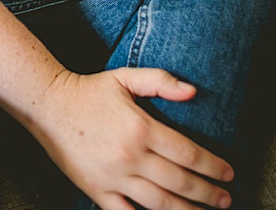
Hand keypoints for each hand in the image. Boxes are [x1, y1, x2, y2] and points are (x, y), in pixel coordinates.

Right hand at [30, 69, 233, 209]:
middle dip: (208, 193)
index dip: (213, 166)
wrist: (47, 105)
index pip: (188, 154)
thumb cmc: (88, 90)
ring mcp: (113, 177)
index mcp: (141, 128)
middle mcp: (130, 156)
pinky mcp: (97, 190)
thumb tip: (193, 91)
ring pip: (160, 204)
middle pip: (180, 182)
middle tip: (226, 199)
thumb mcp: (125, 77)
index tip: (229, 173)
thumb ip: (160, 81)